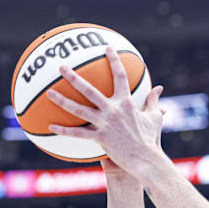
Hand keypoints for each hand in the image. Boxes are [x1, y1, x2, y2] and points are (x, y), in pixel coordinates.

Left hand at [48, 46, 164, 177]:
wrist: (146, 159)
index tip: (107, 48)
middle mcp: (113, 110)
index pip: (120, 76)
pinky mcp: (99, 137)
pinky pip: (78, 133)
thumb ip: (154, 101)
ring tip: (49, 93)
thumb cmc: (151, 139)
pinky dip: (64, 130)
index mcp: (127, 102)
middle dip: (73, 77)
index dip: (114, 60)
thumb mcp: (155, 117)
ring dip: (62, 100)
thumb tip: (159, 88)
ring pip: (78, 109)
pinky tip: (51, 126)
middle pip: (89, 90)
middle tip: (61, 67)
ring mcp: (105, 123)